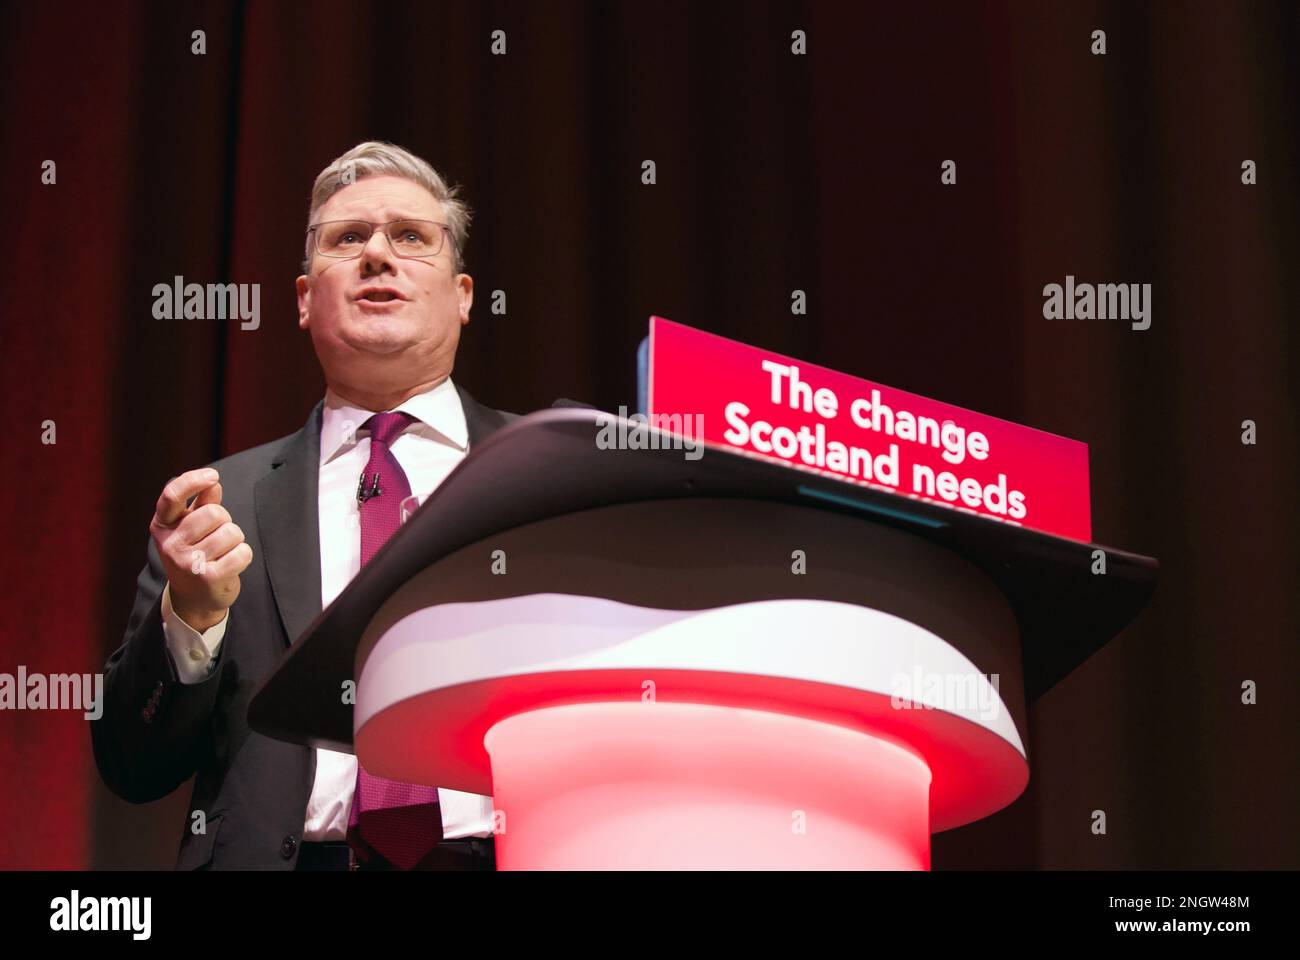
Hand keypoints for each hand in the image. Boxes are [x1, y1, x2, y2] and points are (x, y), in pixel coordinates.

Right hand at [150, 468, 252, 631]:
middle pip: (214, 512)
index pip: (172, 494)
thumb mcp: (192, 527)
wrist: (194, 600)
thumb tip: (213, 483)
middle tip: (217, 537)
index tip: (213, 476)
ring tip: (222, 553)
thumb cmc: (196, 554)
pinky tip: (231, 564)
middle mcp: (170, 544)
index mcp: (162, 526)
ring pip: (231, 532)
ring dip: (235, 540)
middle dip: (224, 521)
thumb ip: (201, 503)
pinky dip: (243, 555)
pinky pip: (242, 552)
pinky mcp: (208, 577)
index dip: (194, 480)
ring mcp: (187, 562)